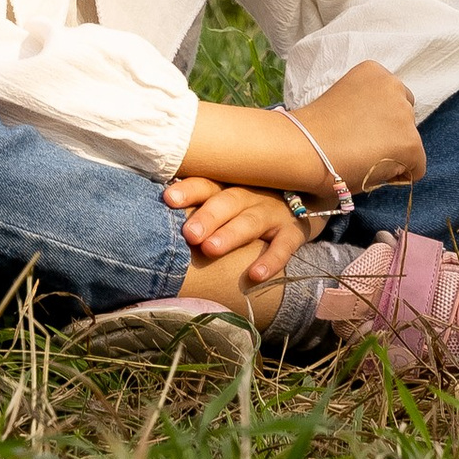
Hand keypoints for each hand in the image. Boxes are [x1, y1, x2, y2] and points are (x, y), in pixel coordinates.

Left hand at [162, 177, 310, 286]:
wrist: (305, 199)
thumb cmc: (249, 204)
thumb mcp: (227, 198)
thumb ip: (199, 205)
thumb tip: (153, 218)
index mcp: (229, 186)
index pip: (207, 183)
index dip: (189, 190)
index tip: (168, 199)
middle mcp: (250, 195)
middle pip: (227, 201)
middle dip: (207, 216)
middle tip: (189, 233)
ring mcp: (273, 212)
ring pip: (251, 221)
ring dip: (231, 234)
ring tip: (211, 249)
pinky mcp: (293, 232)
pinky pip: (283, 247)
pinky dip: (271, 260)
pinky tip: (255, 275)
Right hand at [178, 58, 425, 209]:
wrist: (304, 148)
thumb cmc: (313, 129)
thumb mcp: (343, 101)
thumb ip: (365, 107)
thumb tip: (378, 131)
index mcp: (374, 71)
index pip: (391, 100)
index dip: (376, 122)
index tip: (355, 132)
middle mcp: (394, 85)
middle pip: (405, 119)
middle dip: (389, 135)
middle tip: (361, 149)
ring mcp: (405, 115)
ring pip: (410, 143)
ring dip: (393, 154)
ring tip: (363, 161)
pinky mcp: (411, 143)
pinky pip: (416, 168)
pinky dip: (399, 176)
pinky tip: (373, 172)